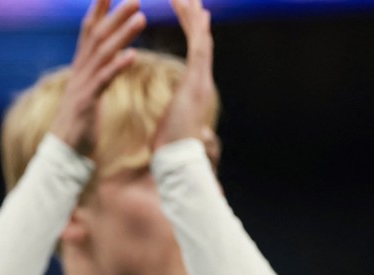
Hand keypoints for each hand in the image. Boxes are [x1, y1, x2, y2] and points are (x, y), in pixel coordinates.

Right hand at [50, 0, 146, 155]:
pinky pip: (104, 81)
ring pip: (103, 54)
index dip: (99, 10)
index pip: (89, 32)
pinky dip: (117, 66)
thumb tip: (109, 57)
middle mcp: (80, 72)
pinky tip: (133, 55)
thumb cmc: (79, 124)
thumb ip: (98, 73)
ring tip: (141, 18)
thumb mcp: (88, 93)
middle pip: (97, 37)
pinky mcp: (86, 103)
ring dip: (122, 34)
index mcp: (82, 68)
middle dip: (115, 15)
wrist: (63, 153)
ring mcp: (82, 86)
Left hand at [153, 0, 215, 148]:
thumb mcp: (174, 127)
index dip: (194, 31)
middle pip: (200, 41)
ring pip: (201, 40)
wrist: (178, 161)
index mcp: (194, 88)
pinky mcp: (197, 82)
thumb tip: (196, 128)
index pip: (196, 53)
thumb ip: (184, 119)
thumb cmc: (172, 150)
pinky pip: (198, 48)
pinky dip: (197, 29)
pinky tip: (197, 11)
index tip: (191, 12)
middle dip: (194, 17)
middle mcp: (201, 80)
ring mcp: (201, 80)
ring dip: (195, 17)